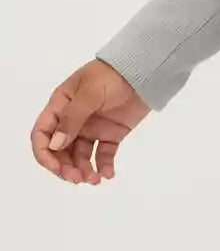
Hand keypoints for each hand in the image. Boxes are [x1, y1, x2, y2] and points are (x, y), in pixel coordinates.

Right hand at [30, 59, 150, 184]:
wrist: (144, 70)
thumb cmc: (112, 75)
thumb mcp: (89, 92)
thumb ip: (72, 118)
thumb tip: (54, 145)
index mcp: (61, 105)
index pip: (43, 133)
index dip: (44, 153)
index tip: (56, 168)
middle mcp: (73, 119)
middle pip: (60, 150)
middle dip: (65, 167)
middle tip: (79, 178)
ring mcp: (92, 127)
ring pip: (80, 156)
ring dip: (84, 170)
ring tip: (95, 179)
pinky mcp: (111, 133)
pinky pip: (103, 154)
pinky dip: (104, 166)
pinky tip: (108, 174)